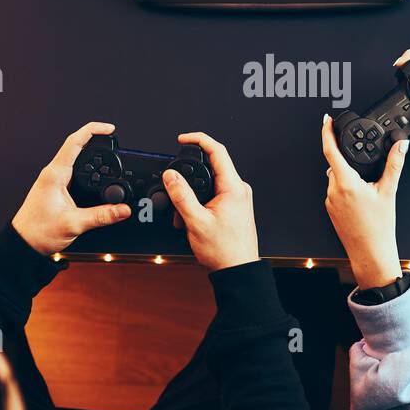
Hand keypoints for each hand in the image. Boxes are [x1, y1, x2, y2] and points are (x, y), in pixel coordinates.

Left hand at [12, 123, 131, 254]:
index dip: (93, 131)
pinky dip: (87, 169)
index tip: (109, 129)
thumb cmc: (38, 232)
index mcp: (55, 175)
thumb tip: (123, 209)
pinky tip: (95, 174)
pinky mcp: (56, 188)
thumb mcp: (74, 223)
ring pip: (75, 159)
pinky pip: (74, 171)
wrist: (23, 243)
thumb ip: (102, 216)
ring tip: (108, 153)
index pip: (75, 142)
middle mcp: (53, 173)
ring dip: (91, 154)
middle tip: (114, 140)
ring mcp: (54, 180)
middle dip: (96, 140)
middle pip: (77, 146)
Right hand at [162, 132, 259, 271]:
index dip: (198, 140)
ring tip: (183, 217)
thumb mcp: (196, 221)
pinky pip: (212, 196)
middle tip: (175, 192)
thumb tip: (171, 175)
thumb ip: (181, 195)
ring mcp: (237, 198)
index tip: (182, 139)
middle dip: (188, 180)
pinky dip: (198, 205)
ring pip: (208, 185)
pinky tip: (191, 220)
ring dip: (191, 198)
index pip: (217, 151)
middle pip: (210, 168)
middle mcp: (238, 190)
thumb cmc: (224, 251)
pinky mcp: (233, 207)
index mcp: (233, 188)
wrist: (237, 270)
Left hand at [321, 114, 405, 287]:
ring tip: (367, 186)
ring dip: (347, 174)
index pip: (331, 150)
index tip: (327, 120)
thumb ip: (394, 164)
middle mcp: (333, 190)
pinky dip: (346, 187)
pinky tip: (360, 198)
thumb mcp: (389, 191)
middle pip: (335, 163)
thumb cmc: (379, 227)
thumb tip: (401, 145)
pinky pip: (335, 190)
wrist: (370, 252)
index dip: (327, 132)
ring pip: (335, 177)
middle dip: (348, 158)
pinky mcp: (330, 209)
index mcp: (346, 183)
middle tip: (364, 162)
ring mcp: (330, 201)